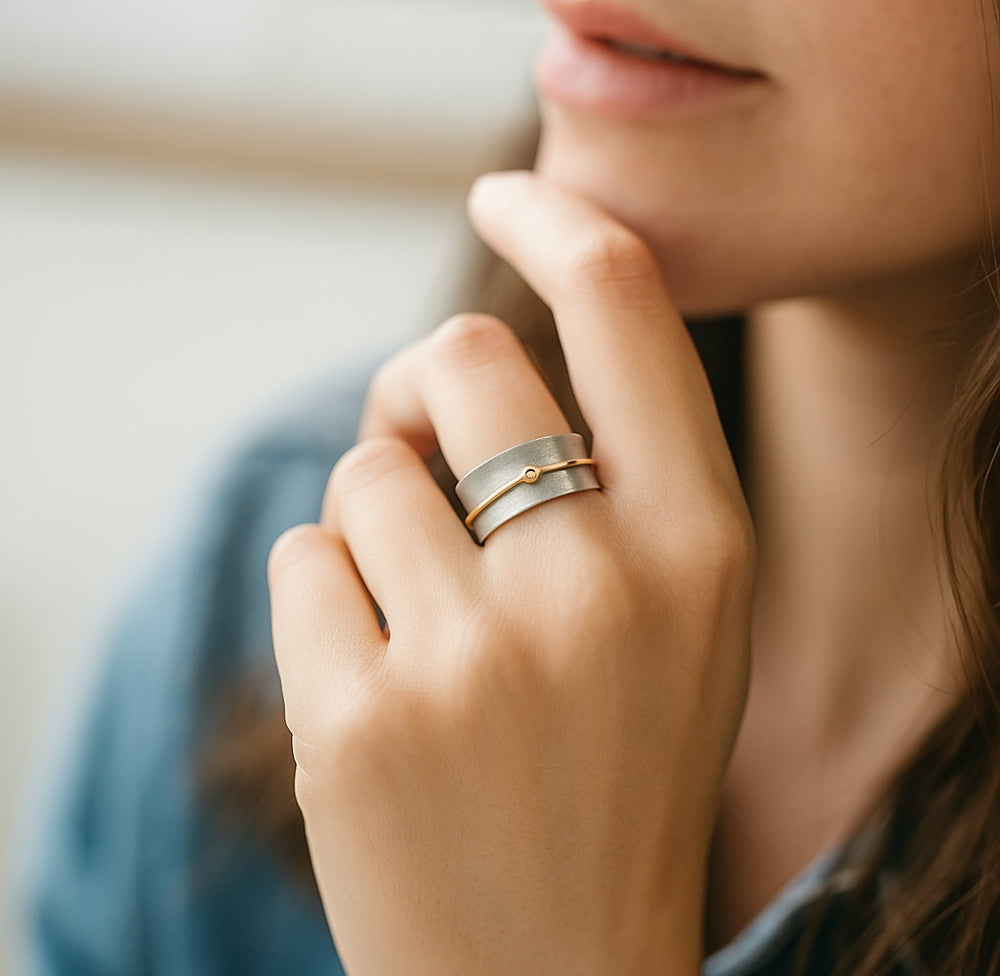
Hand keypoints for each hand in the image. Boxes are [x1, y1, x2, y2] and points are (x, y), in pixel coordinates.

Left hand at [268, 172, 754, 975]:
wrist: (551, 972)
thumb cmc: (613, 770)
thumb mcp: (678, 616)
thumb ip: (617, 476)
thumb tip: (475, 355)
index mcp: (705, 542)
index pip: (624, 303)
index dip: (556, 219)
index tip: (508, 193)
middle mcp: (602, 581)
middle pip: (459, 354)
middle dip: (423, 388)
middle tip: (423, 453)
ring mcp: (477, 655)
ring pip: (363, 469)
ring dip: (377, 523)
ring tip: (425, 630)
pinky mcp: (361, 720)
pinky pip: (302, 557)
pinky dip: (325, 599)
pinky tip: (379, 689)